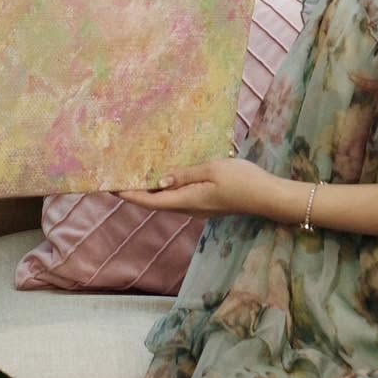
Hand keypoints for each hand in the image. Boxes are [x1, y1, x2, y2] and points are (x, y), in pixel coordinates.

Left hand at [117, 152, 269, 216]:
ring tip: (136, 176)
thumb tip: (160, 181)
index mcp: (187, 200)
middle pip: (155, 203)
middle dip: (135, 193)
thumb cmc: (242, 180)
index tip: (110, 187)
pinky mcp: (206, 203)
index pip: (150, 200)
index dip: (129, 194)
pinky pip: (178, 198)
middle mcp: (189, 207)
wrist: (267, 196)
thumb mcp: (212, 170)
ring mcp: (198, 207)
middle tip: (117, 179)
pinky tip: (165, 178)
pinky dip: (165, 189)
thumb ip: (185, 174)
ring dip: (150, 191)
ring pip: (166, 201)